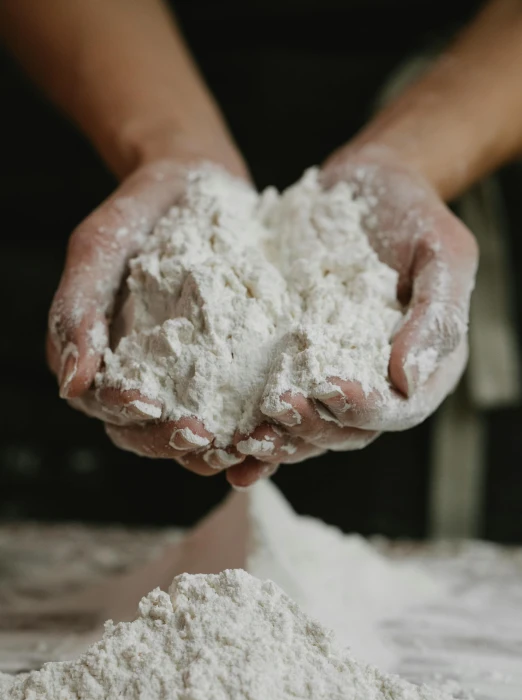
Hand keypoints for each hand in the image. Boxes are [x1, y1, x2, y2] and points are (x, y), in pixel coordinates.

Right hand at [47, 153, 267, 482]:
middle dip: (171, 441)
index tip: (148, 404)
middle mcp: (140, 378)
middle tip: (203, 438)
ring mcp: (185, 380)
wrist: (197, 183)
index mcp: (100, 358)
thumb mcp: (99, 247)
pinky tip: (272, 429)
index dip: (122, 411)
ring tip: (243, 445)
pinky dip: (250, 429)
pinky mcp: (227, 372)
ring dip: (214, 449)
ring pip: (190, 435)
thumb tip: (70, 381)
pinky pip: (235, 412)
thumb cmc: (139, 212)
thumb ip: (76, 309)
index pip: (102, 403)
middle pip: (145, 432)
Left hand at [230, 145, 477, 477]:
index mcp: (422, 368)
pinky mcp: (292, 361)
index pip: (396, 408)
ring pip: (306, 424)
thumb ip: (437, 316)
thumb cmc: (414, 213)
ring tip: (241, 436)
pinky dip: (248, 416)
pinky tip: (219, 427)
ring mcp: (331, 374)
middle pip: (345, 429)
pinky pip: (271, 396)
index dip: (364, 408)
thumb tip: (410, 380)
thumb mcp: (443, 253)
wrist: (363, 183)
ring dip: (275, 437)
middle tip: (274, 411)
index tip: (331, 389)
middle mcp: (375, 382)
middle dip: (309, 427)